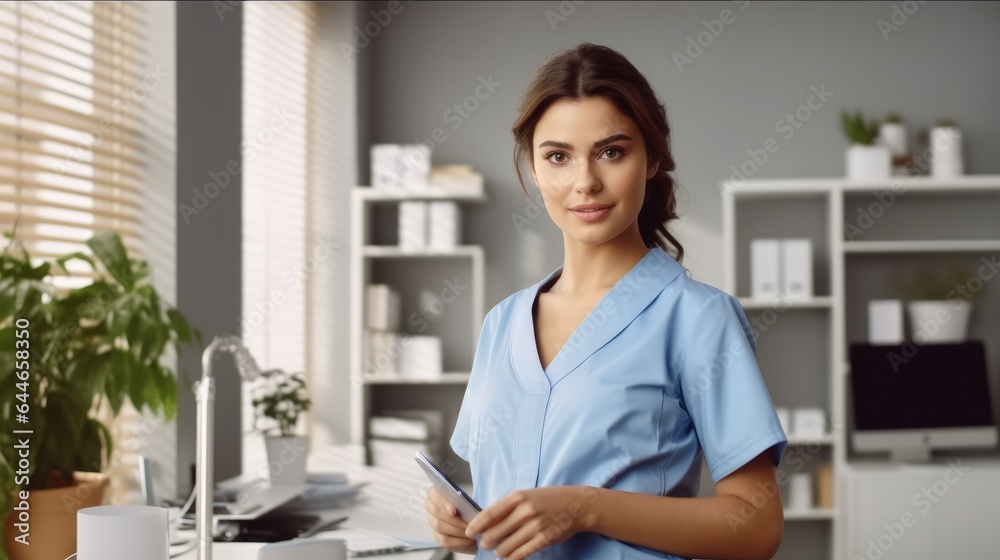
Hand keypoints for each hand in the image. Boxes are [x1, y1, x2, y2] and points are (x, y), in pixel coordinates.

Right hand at [424, 486, 477, 553]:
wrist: (470, 520)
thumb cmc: (467, 507)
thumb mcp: (466, 501)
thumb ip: (463, 501)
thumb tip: (466, 508)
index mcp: (436, 493)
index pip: (432, 493)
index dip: (442, 502)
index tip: (454, 511)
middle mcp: (431, 507)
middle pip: (436, 513)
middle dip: (454, 520)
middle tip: (469, 525)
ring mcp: (432, 522)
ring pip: (439, 527)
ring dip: (457, 531)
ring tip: (470, 533)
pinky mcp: (437, 536)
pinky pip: (444, 540)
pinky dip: (458, 541)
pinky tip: (468, 540)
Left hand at [465, 486, 592, 559]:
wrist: (575, 505)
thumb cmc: (547, 500)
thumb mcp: (525, 495)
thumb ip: (506, 506)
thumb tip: (484, 521)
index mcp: (517, 497)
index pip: (489, 514)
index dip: (476, 526)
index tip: (469, 532)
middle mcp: (525, 511)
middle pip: (494, 534)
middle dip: (486, 542)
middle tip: (486, 543)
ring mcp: (535, 526)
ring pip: (505, 547)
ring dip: (499, 552)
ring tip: (500, 550)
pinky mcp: (544, 540)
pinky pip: (520, 554)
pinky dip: (512, 557)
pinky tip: (511, 555)